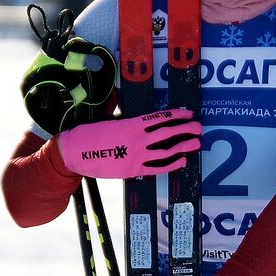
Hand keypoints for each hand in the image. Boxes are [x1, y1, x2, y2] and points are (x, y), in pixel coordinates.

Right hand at [57, 109, 200, 179]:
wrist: (77, 153)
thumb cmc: (91, 133)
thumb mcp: (109, 118)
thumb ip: (125, 116)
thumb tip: (132, 106)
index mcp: (133, 124)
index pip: (161, 118)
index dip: (177, 115)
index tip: (188, 114)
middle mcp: (138, 139)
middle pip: (168, 133)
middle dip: (186, 130)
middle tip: (198, 128)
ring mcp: (137, 155)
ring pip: (167, 150)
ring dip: (183, 146)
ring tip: (195, 143)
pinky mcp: (134, 169)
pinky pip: (158, 168)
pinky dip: (171, 165)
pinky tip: (182, 161)